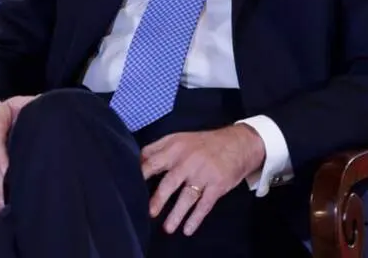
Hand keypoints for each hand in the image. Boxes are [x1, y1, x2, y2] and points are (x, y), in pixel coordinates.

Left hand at [140, 125, 264, 236]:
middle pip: (170, 182)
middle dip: (158, 198)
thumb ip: (157, 148)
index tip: (129, 186)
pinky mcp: (217, 185)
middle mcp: (188, 161)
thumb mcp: (178, 138)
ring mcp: (203, 174)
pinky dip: (196, 218)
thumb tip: (137, 160)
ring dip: (177, 214)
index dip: (141, 174)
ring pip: (188, 197)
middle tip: (149, 212)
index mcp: (175, 148)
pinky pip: (205, 205)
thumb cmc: (202, 143)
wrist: (238, 144)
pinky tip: (188, 229)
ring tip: (167, 228)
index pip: (153, 161)